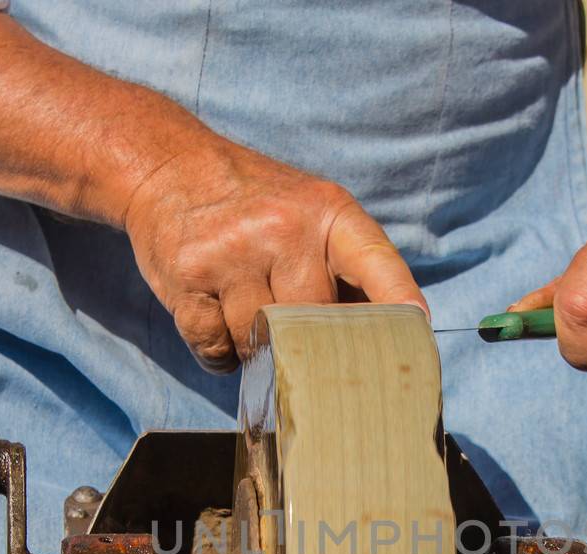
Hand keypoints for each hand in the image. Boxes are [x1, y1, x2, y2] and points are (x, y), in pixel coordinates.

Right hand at [123, 135, 425, 372]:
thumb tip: (388, 339)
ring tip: (242, 308)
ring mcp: (232, 252)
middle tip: (290, 328)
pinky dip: (218, 352)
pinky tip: (214, 315)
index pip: (376, 263)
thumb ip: (346, 270)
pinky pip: (216, 350)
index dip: (398, 300)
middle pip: (315, 325)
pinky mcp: (187, 277)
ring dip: (254, 348)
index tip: (417, 328)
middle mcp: (283, 227)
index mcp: (328, 212)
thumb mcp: (310, 213)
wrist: (169, 168)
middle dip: (305, 340)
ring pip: (261, 344)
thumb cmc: (254, 207)